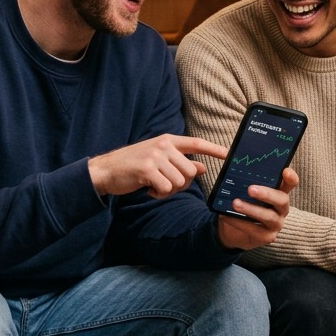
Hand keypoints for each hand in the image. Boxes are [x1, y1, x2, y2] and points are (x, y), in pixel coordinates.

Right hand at [88, 135, 227, 198]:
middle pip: (190, 171)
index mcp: (168, 140)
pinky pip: (166, 188)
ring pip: (179, 182)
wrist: (107, 170)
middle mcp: (163, 145)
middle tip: (164, 184)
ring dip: (168, 190)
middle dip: (180, 184)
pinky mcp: (147, 169)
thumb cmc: (134, 165)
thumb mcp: (159, 160)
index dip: (213, 149)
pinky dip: (158, 194)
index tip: (229, 154)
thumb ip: (180, 162)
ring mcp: (155, 156)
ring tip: (154, 185)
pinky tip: (147, 189)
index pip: (196, 143)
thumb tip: (202, 168)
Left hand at [215, 167, 296, 250]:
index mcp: (278, 192)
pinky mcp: (267, 237)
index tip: (285, 171)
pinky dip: (240, 222)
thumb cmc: (241, 203)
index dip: (291, 178)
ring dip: (251, 209)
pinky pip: (255, 230)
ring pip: (269, 216)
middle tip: (250, 189)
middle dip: (266, 194)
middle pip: (282, 199)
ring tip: (235, 203)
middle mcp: (281, 208)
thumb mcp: (241, 189)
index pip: (290, 183)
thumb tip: (224, 158)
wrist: (232, 230)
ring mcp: (276, 223)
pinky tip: (228, 216)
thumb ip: (239, 176)